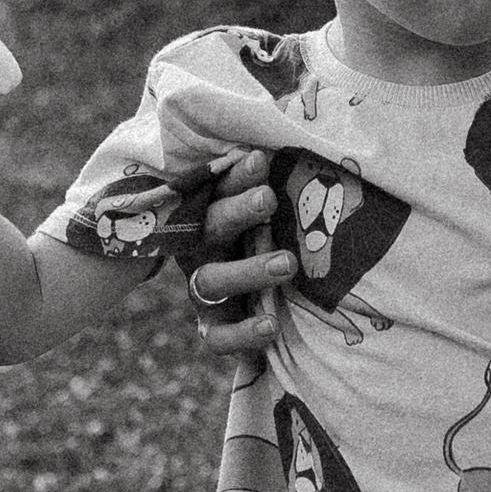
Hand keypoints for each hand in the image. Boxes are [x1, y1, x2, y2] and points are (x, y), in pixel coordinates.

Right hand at [182, 147, 295, 362]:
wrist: (249, 304)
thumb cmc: (263, 242)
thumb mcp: (268, 214)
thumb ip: (271, 190)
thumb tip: (284, 153)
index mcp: (211, 215)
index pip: (219, 189)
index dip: (236, 176)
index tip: (260, 160)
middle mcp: (203, 250)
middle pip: (212, 227)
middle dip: (239, 211)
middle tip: (269, 199)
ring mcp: (203, 292)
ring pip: (211, 281)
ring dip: (247, 271)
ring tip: (287, 264)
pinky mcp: (214, 329)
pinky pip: (219, 338)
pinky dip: (242, 334)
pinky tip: (270, 326)